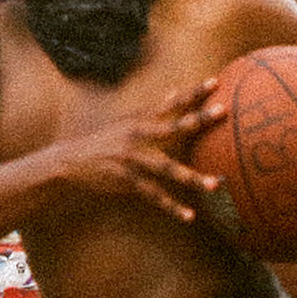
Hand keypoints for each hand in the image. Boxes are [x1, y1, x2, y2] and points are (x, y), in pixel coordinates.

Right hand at [45, 78, 226, 221]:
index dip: (194, 92)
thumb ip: (156, 109)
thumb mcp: (130, 120)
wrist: (72, 159)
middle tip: (223, 112)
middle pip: (175, 126)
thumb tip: (176, 91)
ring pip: (168, 167)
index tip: (217, 82)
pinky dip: (172, 206)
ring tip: (215, 185)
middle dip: (199, 120)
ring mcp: (133, 158)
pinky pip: (154, 194)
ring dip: (192, 177)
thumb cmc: (106, 139)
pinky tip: (189, 216)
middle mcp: (140, 135)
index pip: (173, 103)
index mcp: (143, 120)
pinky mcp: (127, 179)